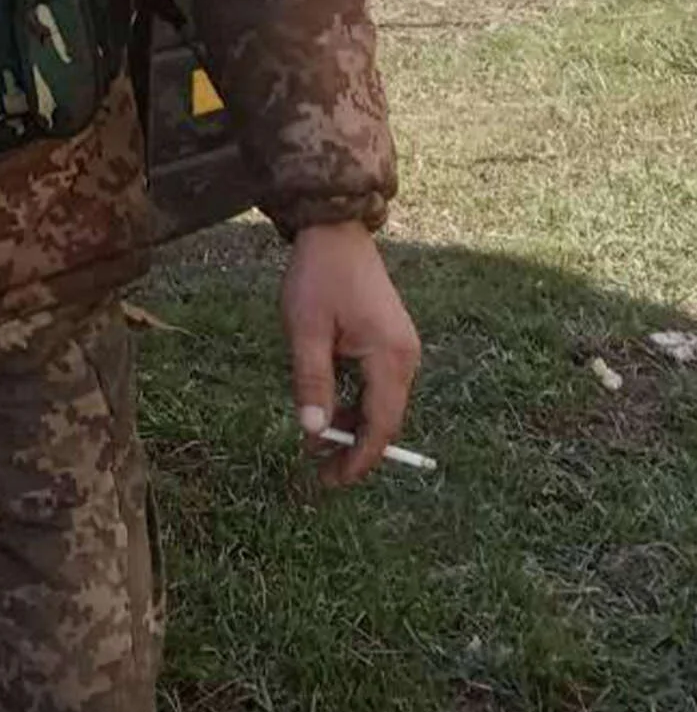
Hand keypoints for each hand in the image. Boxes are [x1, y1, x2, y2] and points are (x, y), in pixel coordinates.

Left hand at [280, 220, 420, 488]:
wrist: (335, 230)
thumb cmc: (318, 276)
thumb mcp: (305, 330)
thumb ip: (311, 382)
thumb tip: (314, 433)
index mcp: (389, 357)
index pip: (381, 426)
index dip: (359, 459)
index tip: (331, 481)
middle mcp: (406, 357)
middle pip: (385, 419)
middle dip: (354, 448)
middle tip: (318, 469)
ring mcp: (403, 348)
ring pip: (381, 403)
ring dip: (352, 423)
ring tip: (316, 438)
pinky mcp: (392, 340)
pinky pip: (378, 383)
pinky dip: (356, 401)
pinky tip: (328, 404)